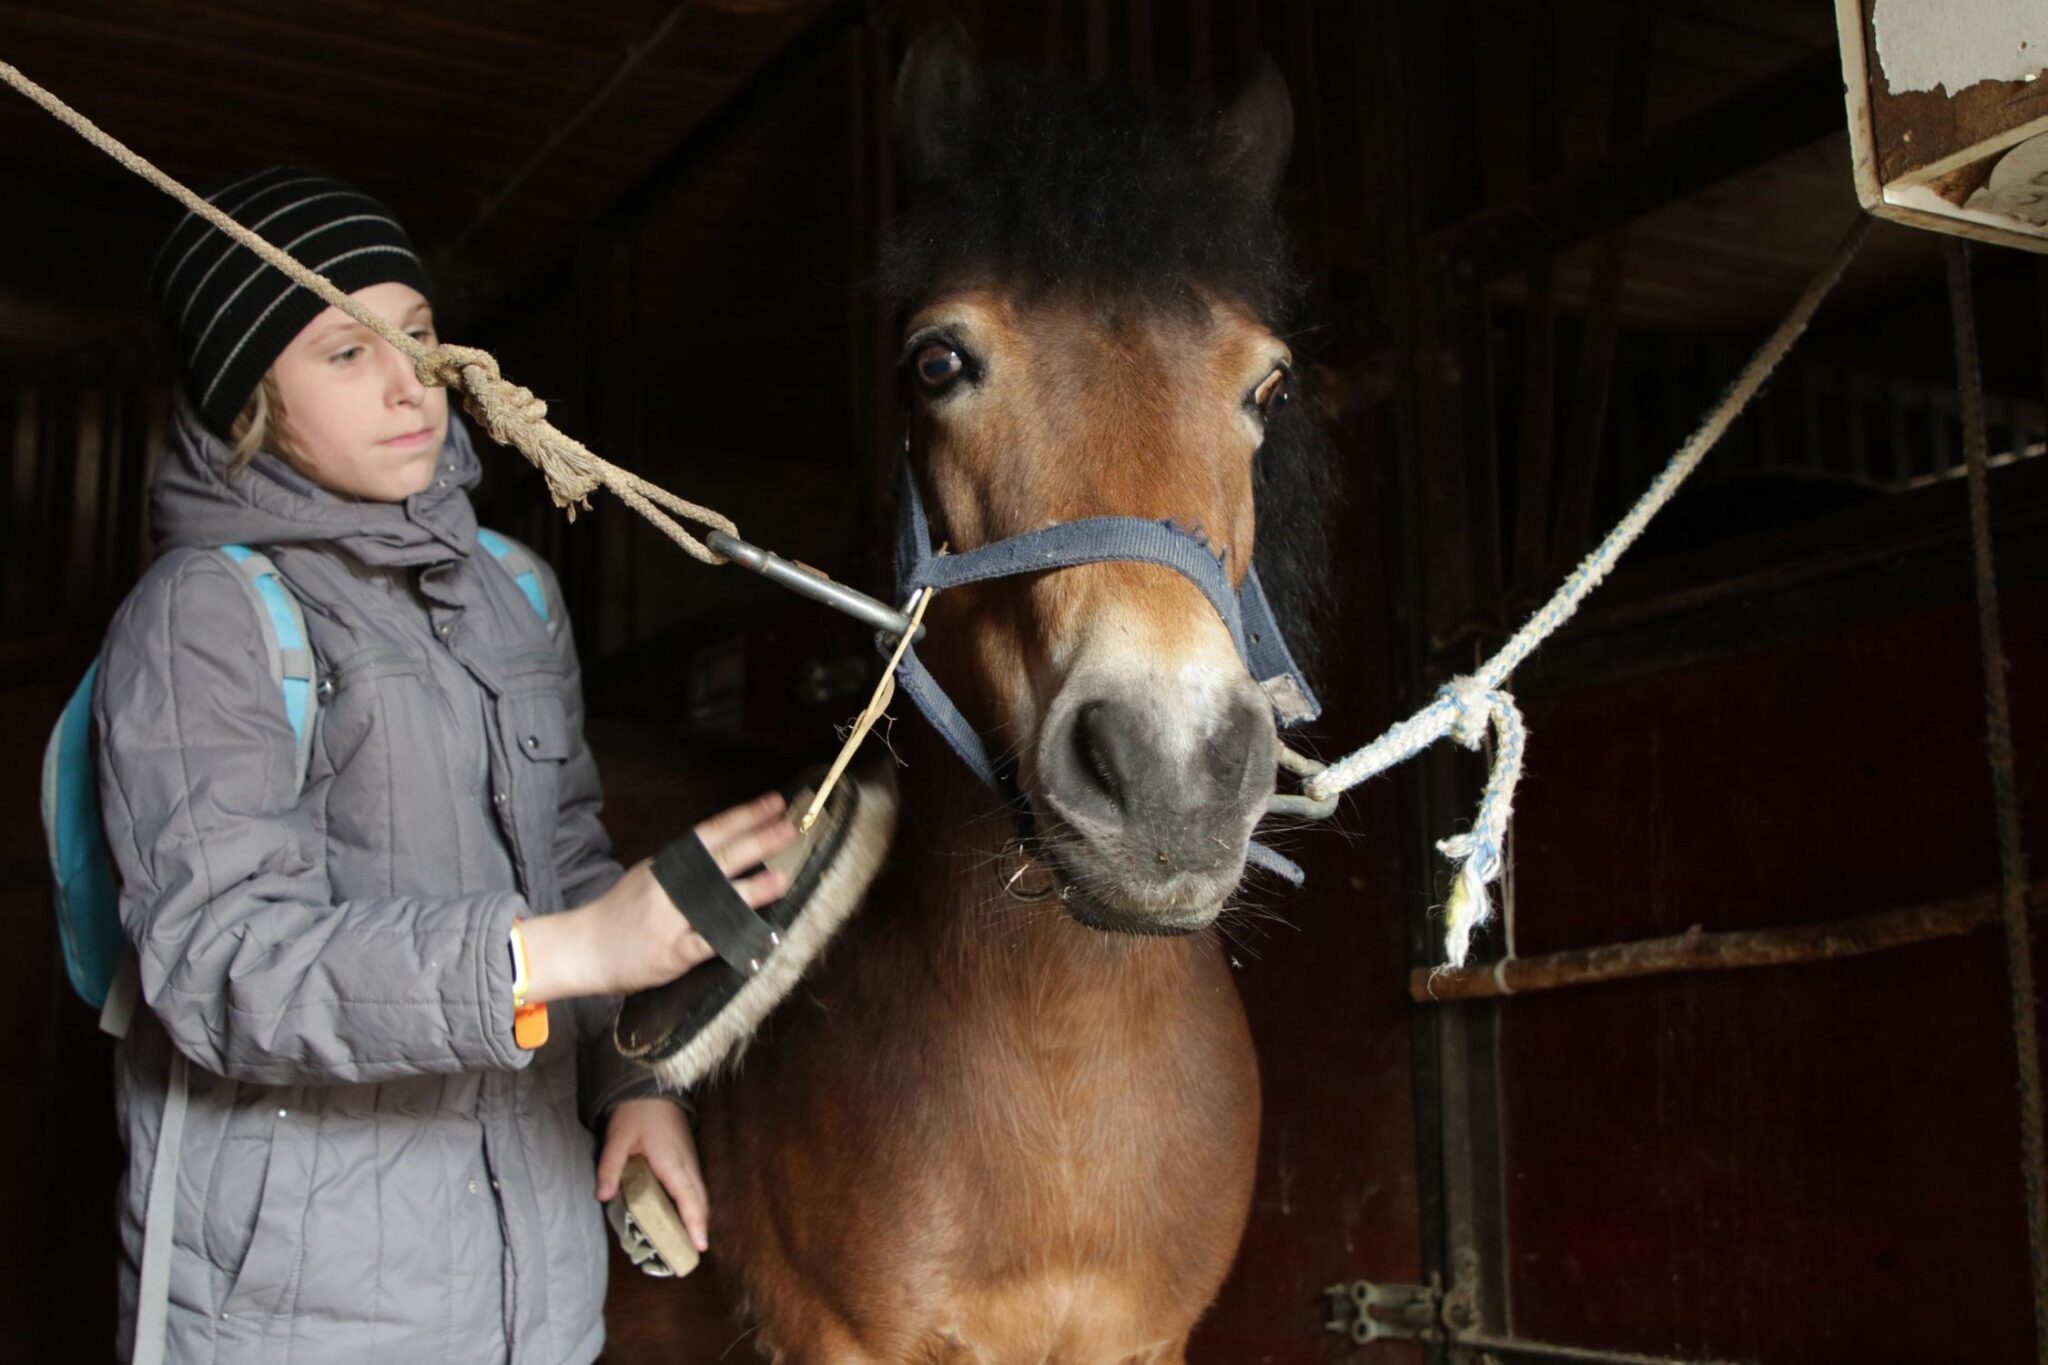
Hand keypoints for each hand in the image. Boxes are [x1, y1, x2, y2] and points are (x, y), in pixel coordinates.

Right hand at [521, 792, 797, 1000]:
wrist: (582, 948)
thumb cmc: (621, 912)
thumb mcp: (651, 875)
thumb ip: (688, 865)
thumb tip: (730, 847)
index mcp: (668, 864)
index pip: (710, 833)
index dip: (744, 817)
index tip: (775, 803)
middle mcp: (670, 886)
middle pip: (718, 858)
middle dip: (757, 842)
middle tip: (791, 828)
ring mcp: (670, 919)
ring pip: (715, 899)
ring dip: (751, 889)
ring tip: (782, 877)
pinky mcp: (671, 952)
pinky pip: (707, 943)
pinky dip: (732, 938)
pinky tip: (758, 933)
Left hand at [597, 1097, 708, 1252]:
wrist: (650, 1088)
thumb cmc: (635, 1113)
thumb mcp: (617, 1138)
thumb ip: (610, 1167)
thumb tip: (602, 1196)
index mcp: (672, 1162)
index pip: (688, 1198)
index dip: (695, 1223)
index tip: (699, 1246)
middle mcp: (687, 1163)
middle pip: (700, 1200)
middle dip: (699, 1226)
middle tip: (693, 1253)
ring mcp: (690, 1158)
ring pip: (700, 1193)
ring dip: (699, 1216)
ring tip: (692, 1239)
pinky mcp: (688, 1155)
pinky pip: (696, 1185)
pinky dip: (695, 1203)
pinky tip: (687, 1213)